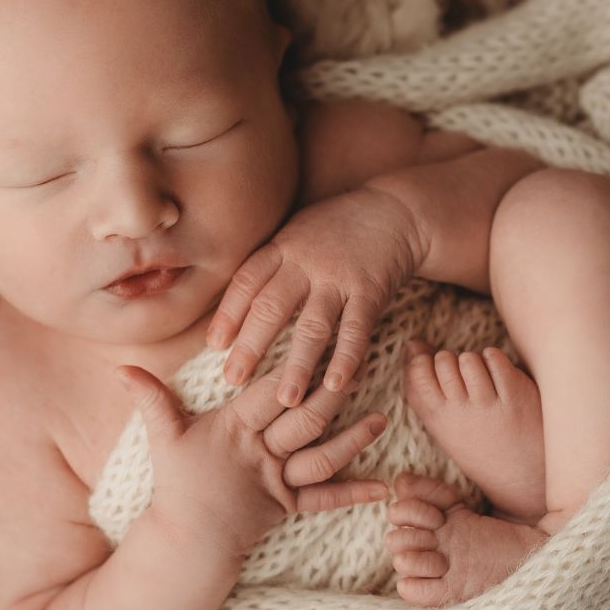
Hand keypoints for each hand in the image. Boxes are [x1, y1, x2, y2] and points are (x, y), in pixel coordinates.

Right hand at [115, 363, 389, 557]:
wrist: (188, 541)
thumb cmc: (177, 484)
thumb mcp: (162, 438)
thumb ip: (150, 399)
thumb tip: (121, 367)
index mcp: (236, 429)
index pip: (270, 392)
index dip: (295, 368)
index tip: (318, 340)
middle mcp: (262, 453)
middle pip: (304, 420)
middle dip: (334, 394)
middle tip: (363, 366)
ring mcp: (279, 481)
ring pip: (323, 456)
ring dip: (354, 438)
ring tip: (381, 419)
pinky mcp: (290, 506)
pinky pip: (326, 500)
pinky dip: (354, 493)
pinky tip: (383, 487)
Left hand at [206, 187, 425, 406]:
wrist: (395, 210)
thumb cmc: (337, 228)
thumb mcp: (296, 232)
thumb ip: (272, 263)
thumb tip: (236, 305)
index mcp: (283, 247)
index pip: (247, 282)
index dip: (228, 313)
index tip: (214, 345)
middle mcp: (306, 262)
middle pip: (271, 306)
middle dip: (250, 345)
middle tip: (232, 380)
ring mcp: (339, 278)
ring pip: (313, 326)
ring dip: (297, 365)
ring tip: (285, 399)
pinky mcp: (370, 292)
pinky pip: (356, 330)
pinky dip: (346, 358)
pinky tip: (336, 384)